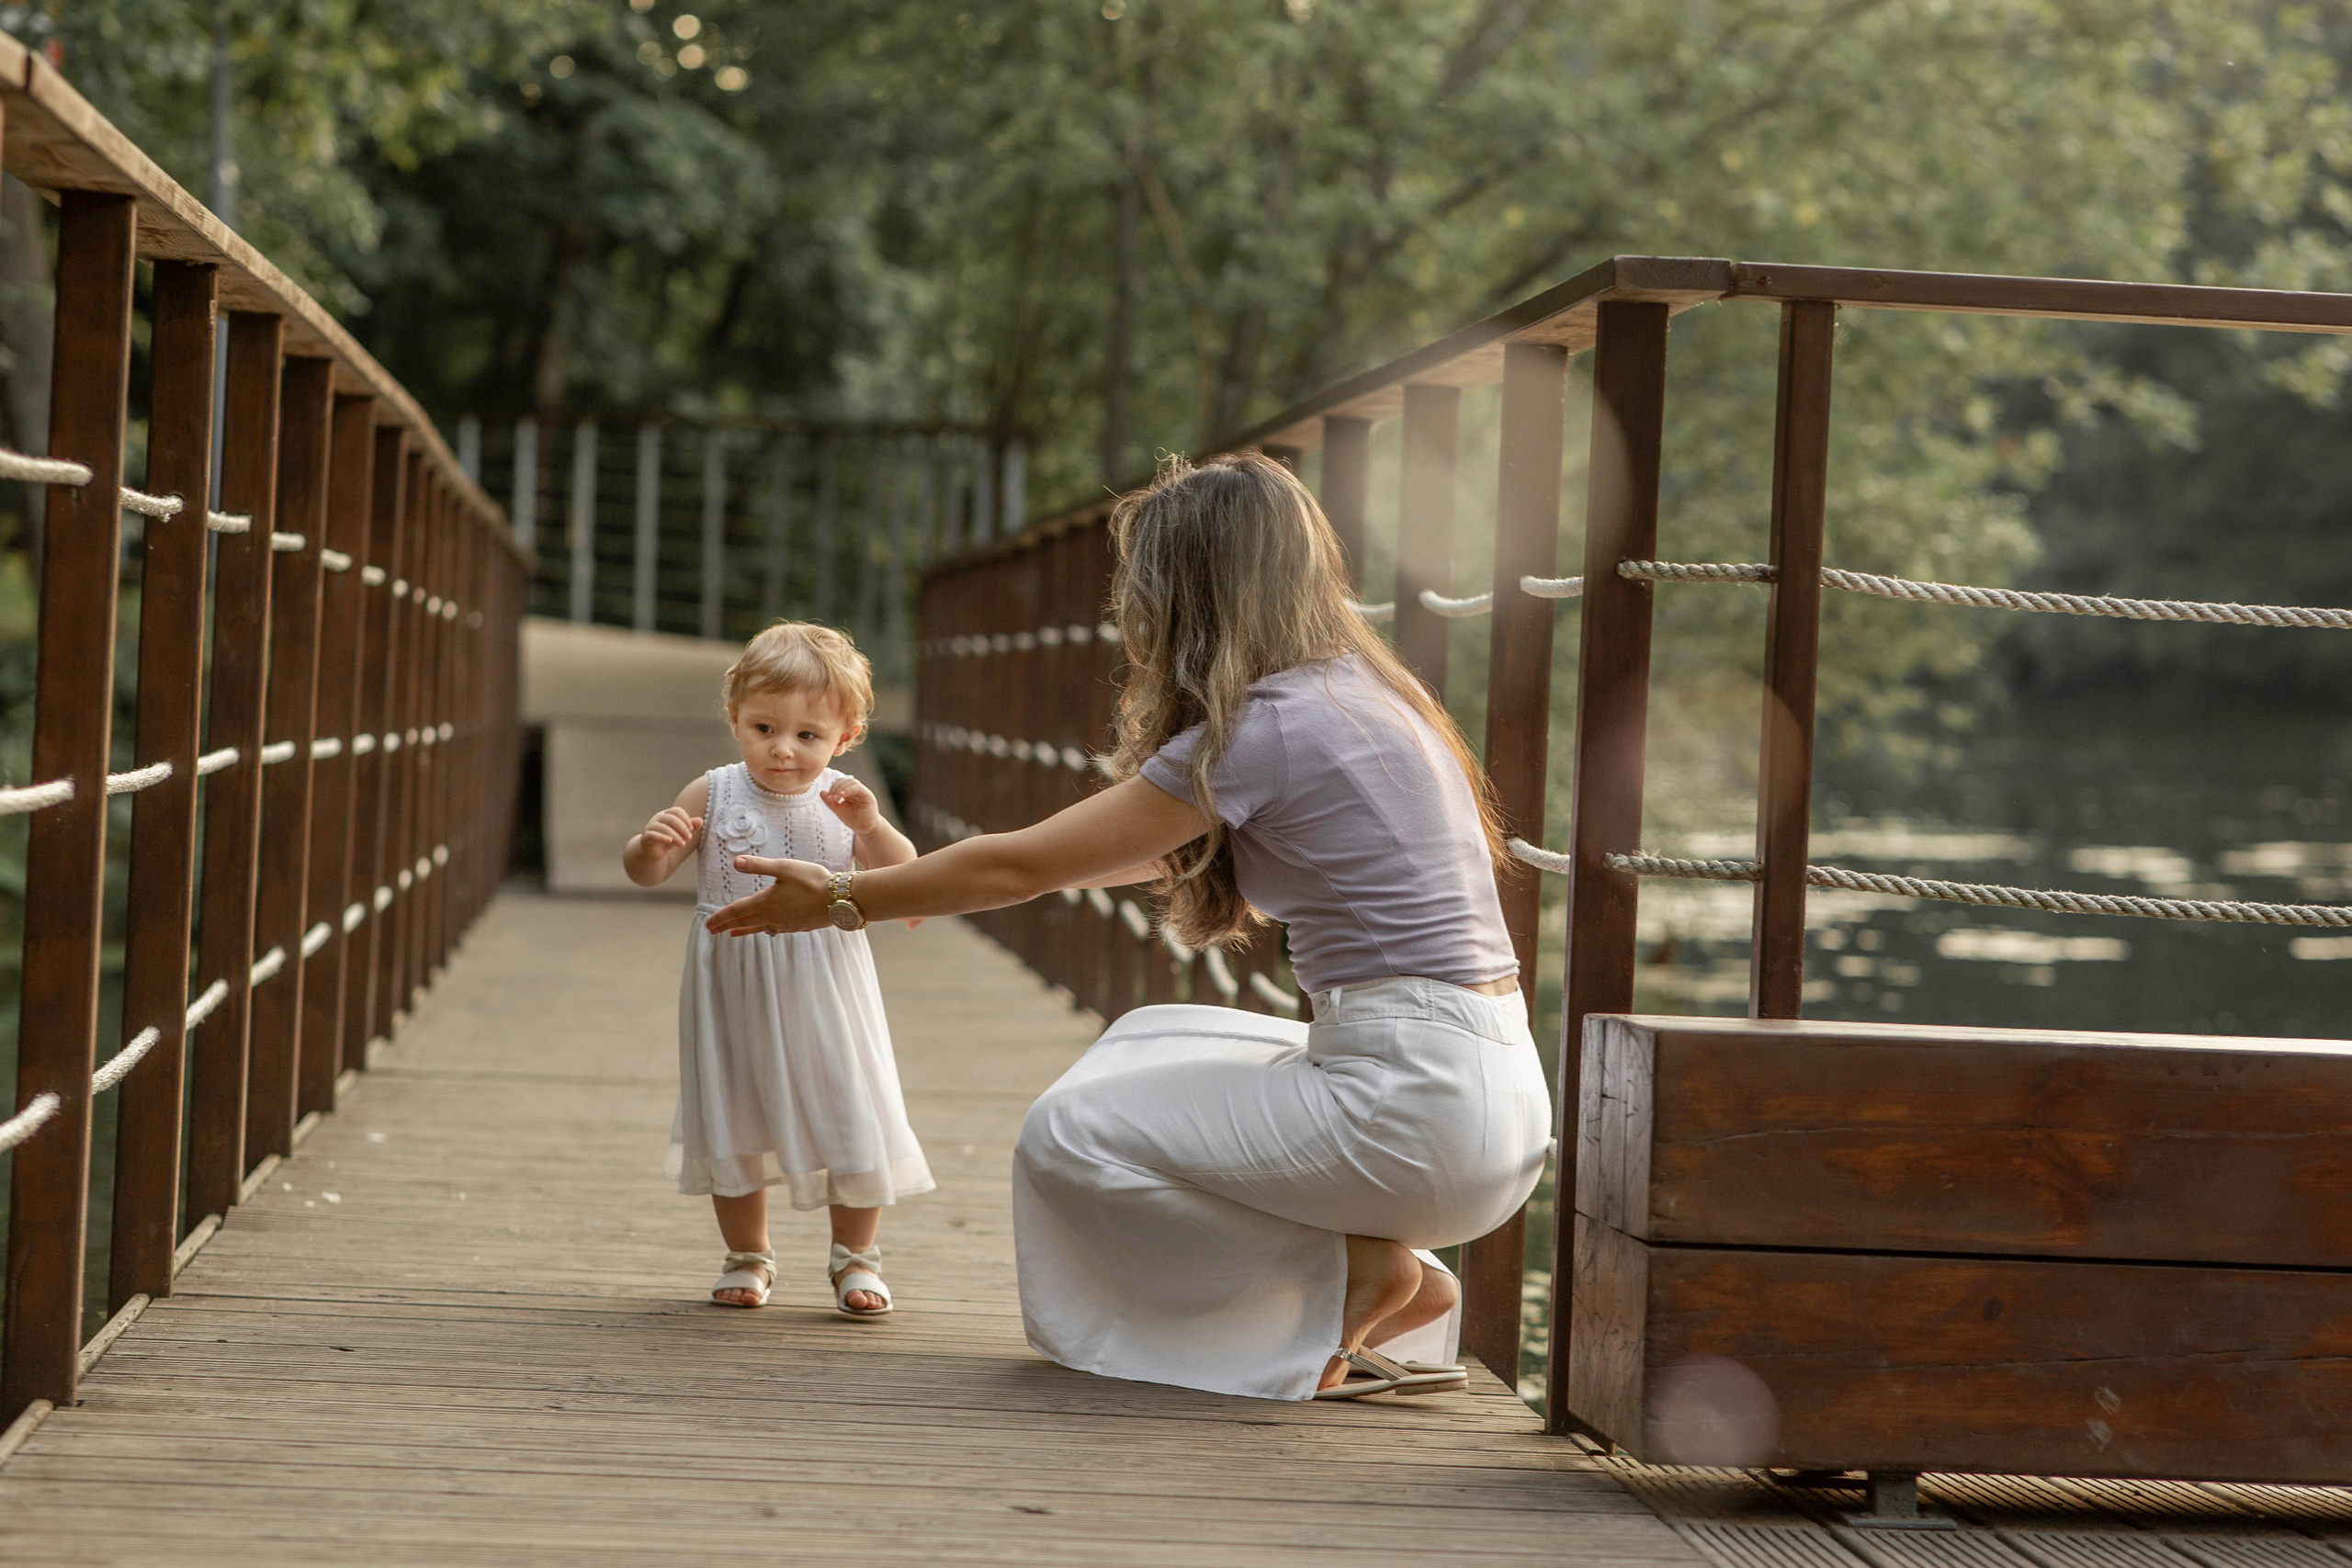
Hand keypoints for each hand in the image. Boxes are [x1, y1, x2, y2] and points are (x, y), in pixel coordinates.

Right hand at [641, 806, 701, 852]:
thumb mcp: (681, 833)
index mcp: (666, 814)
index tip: (692, 829)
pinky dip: (662, 837)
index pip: (676, 811)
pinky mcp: (646, 837)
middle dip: (682, 828)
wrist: (653, 852)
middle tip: (689, 838)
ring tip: (683, 844)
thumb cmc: (669, 839)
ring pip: (663, 827)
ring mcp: (650, 827)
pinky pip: (653, 834)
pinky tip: (669, 841)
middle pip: (671, 818)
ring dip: (675, 836)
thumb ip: (690, 826)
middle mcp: (657, 818)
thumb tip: (701, 821)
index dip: (685, 819)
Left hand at [703, 856, 831, 935]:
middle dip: (727, 925)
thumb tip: (735, 862)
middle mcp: (773, 916)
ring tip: (734, 933)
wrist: (840, 899)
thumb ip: (759, 865)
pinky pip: (775, 929)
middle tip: (712, 931)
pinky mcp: (798, 926)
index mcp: (766, 902)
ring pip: (759, 927)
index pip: (737, 911)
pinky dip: (764, 929)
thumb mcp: (784, 867)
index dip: (721, 917)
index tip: (707, 924)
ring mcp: (786, 924)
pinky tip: (767, 928)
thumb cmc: (813, 880)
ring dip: (744, 929)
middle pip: (745, 921)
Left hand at [820, 775, 880, 833]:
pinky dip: (849, 789)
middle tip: (831, 798)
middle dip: (835, 787)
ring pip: (852, 782)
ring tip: (835, 798)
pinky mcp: (868, 795)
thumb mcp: (838, 810)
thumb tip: (822, 792)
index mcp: (849, 792)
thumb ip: (830, 802)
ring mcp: (863, 792)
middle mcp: (856, 790)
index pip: (840, 783)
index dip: (833, 788)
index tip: (828, 798)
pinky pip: (858, 788)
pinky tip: (842, 795)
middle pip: (845, 780)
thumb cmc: (853, 819)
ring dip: (841, 788)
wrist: (865, 829)